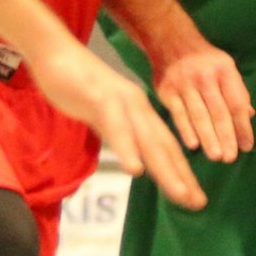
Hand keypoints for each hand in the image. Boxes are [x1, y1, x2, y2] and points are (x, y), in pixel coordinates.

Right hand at [31, 41, 206, 210]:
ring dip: (165, 169)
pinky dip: (127, 148)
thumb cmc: (78, 85)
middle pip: (164, 146)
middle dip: (183, 177)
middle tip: (199, 203)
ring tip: (180, 194)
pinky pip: (115, 126)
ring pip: (147, 139)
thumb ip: (120, 134)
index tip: (195, 198)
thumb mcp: (104, 114)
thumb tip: (135, 159)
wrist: (56, 52)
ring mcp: (120, 102)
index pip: (165, 146)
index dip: (182, 172)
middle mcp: (137, 107)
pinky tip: (135, 169)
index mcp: (139, 111)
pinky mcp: (99, 98)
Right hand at [152, 41, 254, 161]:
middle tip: (231, 158)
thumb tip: (249, 115)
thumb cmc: (203, 59)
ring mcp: (184, 83)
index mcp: (224, 70)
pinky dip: (186, 130)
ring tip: (217, 156)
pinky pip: (178, 113)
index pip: (236, 103)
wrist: (170, 40)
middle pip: (218, 111)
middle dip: (226, 136)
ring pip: (199, 115)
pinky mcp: (167, 90)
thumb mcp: (225, 67)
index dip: (243, 126)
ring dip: (209, 138)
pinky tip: (193, 145)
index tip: (247, 146)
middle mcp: (205, 76)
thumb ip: (236, 91)